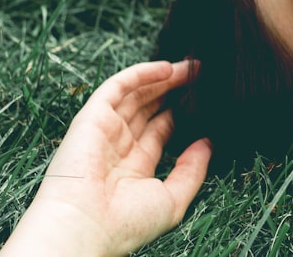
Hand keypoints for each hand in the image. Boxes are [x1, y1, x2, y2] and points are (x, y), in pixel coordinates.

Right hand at [0, 60, 211, 255]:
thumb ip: (192, 171)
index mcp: (135, 167)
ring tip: (192, 66)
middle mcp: (119, 146)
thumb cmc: (126, 223)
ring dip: (163, 78)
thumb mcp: (172, 200)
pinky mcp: (92, 117)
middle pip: (149, 108)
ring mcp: (105, 130)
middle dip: (174, 90)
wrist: (84, 227)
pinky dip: (140, 74)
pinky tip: (167, 68)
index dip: (180, 112)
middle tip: (201, 75)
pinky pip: (117, 87)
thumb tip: (207, 143)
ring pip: (137, 94)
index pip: (160, 131)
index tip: (204, 99)